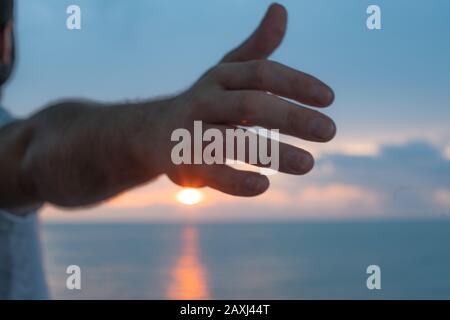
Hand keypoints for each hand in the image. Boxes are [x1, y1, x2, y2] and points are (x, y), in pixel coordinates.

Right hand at [157, 3, 335, 196]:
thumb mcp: (227, 72)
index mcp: (219, 78)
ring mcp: (192, 133)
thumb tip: (281, 9)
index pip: (261, 73)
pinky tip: (264, 185)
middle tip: (331, 132)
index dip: (296, 82)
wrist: (153, 133)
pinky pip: (213, 173)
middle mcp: (204, 101)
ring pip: (233, 141)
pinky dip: (238, 180)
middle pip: (250, 105)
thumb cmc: (205, 103)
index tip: (329, 98)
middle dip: (292, 117)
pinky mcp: (185, 164)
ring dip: (273, 152)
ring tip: (309, 164)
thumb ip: (256, 48)